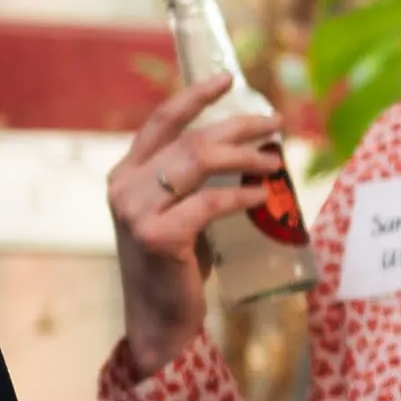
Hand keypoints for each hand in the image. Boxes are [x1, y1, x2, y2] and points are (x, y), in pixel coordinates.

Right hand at [108, 74, 286, 376]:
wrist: (159, 321)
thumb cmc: (177, 266)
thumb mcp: (179, 213)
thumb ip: (194, 183)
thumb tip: (251, 151)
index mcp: (126, 174)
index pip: (161, 121)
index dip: (195, 96)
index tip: (229, 78)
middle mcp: (124, 186)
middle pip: (189, 138)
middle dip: (238, 125)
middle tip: (275, 124)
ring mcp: (136, 211)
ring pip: (198, 161)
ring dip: (244, 155)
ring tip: (276, 159)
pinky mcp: (156, 236)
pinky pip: (208, 202)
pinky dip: (241, 195)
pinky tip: (263, 194)